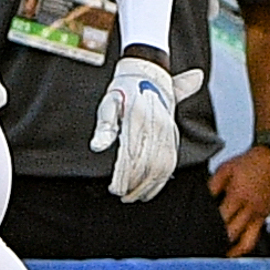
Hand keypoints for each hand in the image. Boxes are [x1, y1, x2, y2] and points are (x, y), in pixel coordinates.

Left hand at [90, 53, 202, 201]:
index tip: (113, 187)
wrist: (149, 71)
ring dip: (148, 186)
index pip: (132, 155)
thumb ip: (104, 127)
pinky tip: (149, 191)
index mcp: (139, 118)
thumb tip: (96, 147)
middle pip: (149, 165)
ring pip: (162, 167)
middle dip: (135, 184)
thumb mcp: (108, 104)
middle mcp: (157, 126)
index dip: (124, 175)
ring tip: (132, 197)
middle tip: (120, 196)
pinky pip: (170, 163)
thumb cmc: (122, 90)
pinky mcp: (173, 136)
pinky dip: (161, 180)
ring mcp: (168, 132)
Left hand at [208, 149, 269, 253]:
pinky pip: (256, 235)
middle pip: (233, 234)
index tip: (199, 234)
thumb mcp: (226, 168)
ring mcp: (260, 214)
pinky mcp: (266, 215)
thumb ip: (213, 185)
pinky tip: (237, 246)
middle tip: (206, 249)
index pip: (221, 219)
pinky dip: (246, 244)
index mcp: (238, 196)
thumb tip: (202, 198)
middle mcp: (250, 208)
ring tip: (224, 257)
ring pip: (248, 241)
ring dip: (235, 252)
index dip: (209, 228)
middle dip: (219, 243)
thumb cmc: (251, 162)